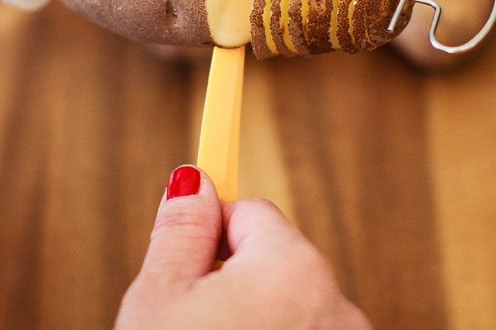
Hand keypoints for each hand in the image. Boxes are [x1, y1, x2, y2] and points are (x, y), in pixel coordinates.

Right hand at [115, 166, 369, 329]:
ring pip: (293, 312)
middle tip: (190, 327)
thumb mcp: (158, 300)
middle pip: (278, 263)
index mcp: (292, 266)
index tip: (194, 246)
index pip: (252, 212)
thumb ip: (180, 230)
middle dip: (235, 285)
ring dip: (258, 325)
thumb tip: (193, 180)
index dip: (211, 234)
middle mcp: (336, 303)